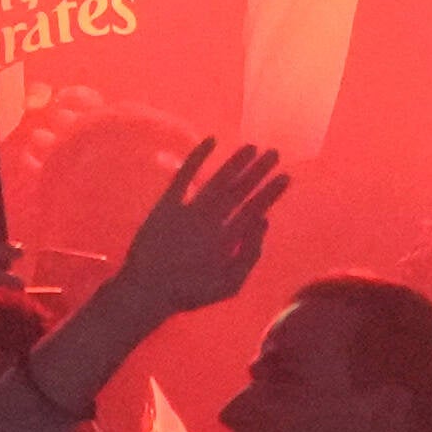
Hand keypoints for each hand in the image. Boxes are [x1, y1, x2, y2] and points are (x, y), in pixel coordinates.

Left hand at [105, 138, 289, 321]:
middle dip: (259, 171)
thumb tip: (264, 222)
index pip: (255, 209)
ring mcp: (188, 210)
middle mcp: (210, 221)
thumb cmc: (190, 291)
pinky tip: (211, 140)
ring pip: (218, 181)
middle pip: (239, 190)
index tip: (285, 177)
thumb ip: (250, 255)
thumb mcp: (230, 285)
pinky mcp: (167, 204)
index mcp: (227, 240)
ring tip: (252, 147)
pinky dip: (197, 157)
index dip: (271, 192)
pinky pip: (183, 176)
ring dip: (236, 162)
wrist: (146, 291)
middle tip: (275, 153)